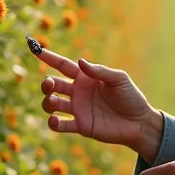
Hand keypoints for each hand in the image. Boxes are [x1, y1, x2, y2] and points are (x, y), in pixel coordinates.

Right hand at [31, 44, 164, 160]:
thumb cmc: (131, 97)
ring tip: (53, 102)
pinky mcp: (80, 125)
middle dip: (47, 84)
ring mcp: (78, 109)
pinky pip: (61, 125)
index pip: (62, 65)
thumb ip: (99, 71)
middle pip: (54, 85)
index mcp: (85, 77)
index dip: (48, 57)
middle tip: (49, 85)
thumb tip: (80, 61)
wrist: (139, 123)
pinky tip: (54, 121)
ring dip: (48, 102)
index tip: (35, 48)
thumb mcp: (118, 79)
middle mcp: (78, 92)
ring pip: (53, 104)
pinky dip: (53, 124)